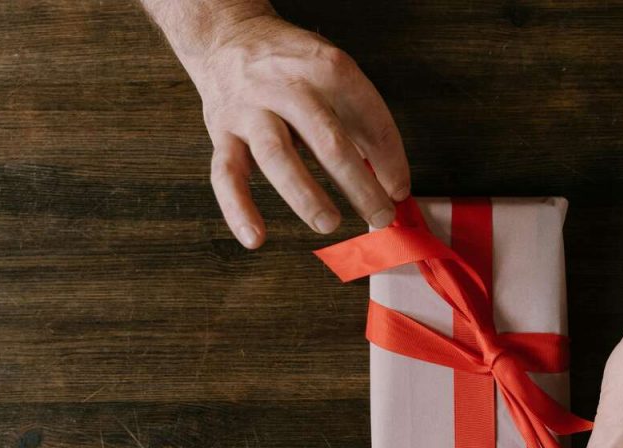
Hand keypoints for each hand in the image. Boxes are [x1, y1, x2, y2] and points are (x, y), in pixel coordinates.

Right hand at [187, 14, 409, 247]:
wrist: (228, 35)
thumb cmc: (293, 66)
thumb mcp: (334, 74)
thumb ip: (363, 124)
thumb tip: (393, 183)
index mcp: (326, 69)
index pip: (368, 117)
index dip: (390, 158)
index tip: (400, 191)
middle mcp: (287, 87)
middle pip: (328, 141)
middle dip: (359, 184)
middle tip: (380, 217)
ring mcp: (251, 109)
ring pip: (278, 157)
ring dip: (305, 196)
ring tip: (330, 224)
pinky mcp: (222, 131)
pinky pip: (226, 174)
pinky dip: (238, 209)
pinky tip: (255, 238)